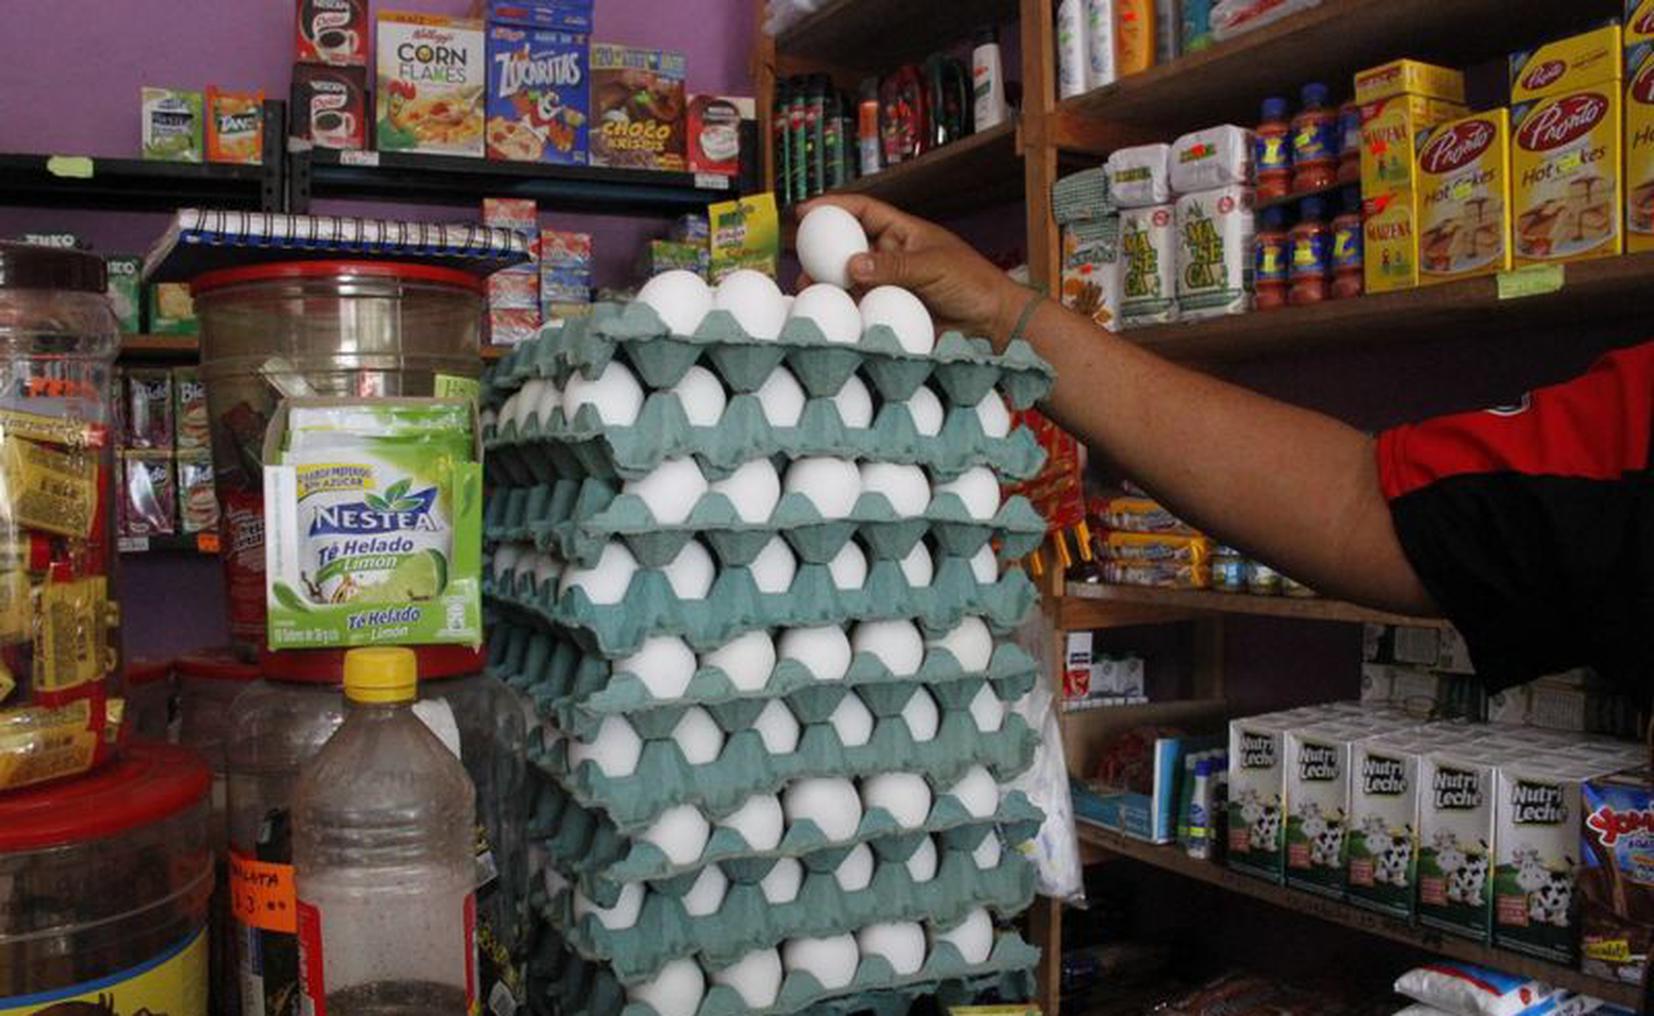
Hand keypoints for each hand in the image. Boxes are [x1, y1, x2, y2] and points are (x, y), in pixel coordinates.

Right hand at [797, 194, 1033, 347]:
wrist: (991, 323)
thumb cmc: (973, 283)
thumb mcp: (933, 267)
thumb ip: (893, 267)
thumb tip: (852, 265)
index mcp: (904, 233)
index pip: (863, 212)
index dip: (834, 207)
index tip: (806, 211)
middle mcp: (893, 256)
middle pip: (849, 246)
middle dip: (823, 250)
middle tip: (802, 259)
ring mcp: (891, 284)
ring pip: (850, 279)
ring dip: (829, 282)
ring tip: (809, 288)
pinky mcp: (892, 311)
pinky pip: (862, 306)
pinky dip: (844, 308)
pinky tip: (831, 311)